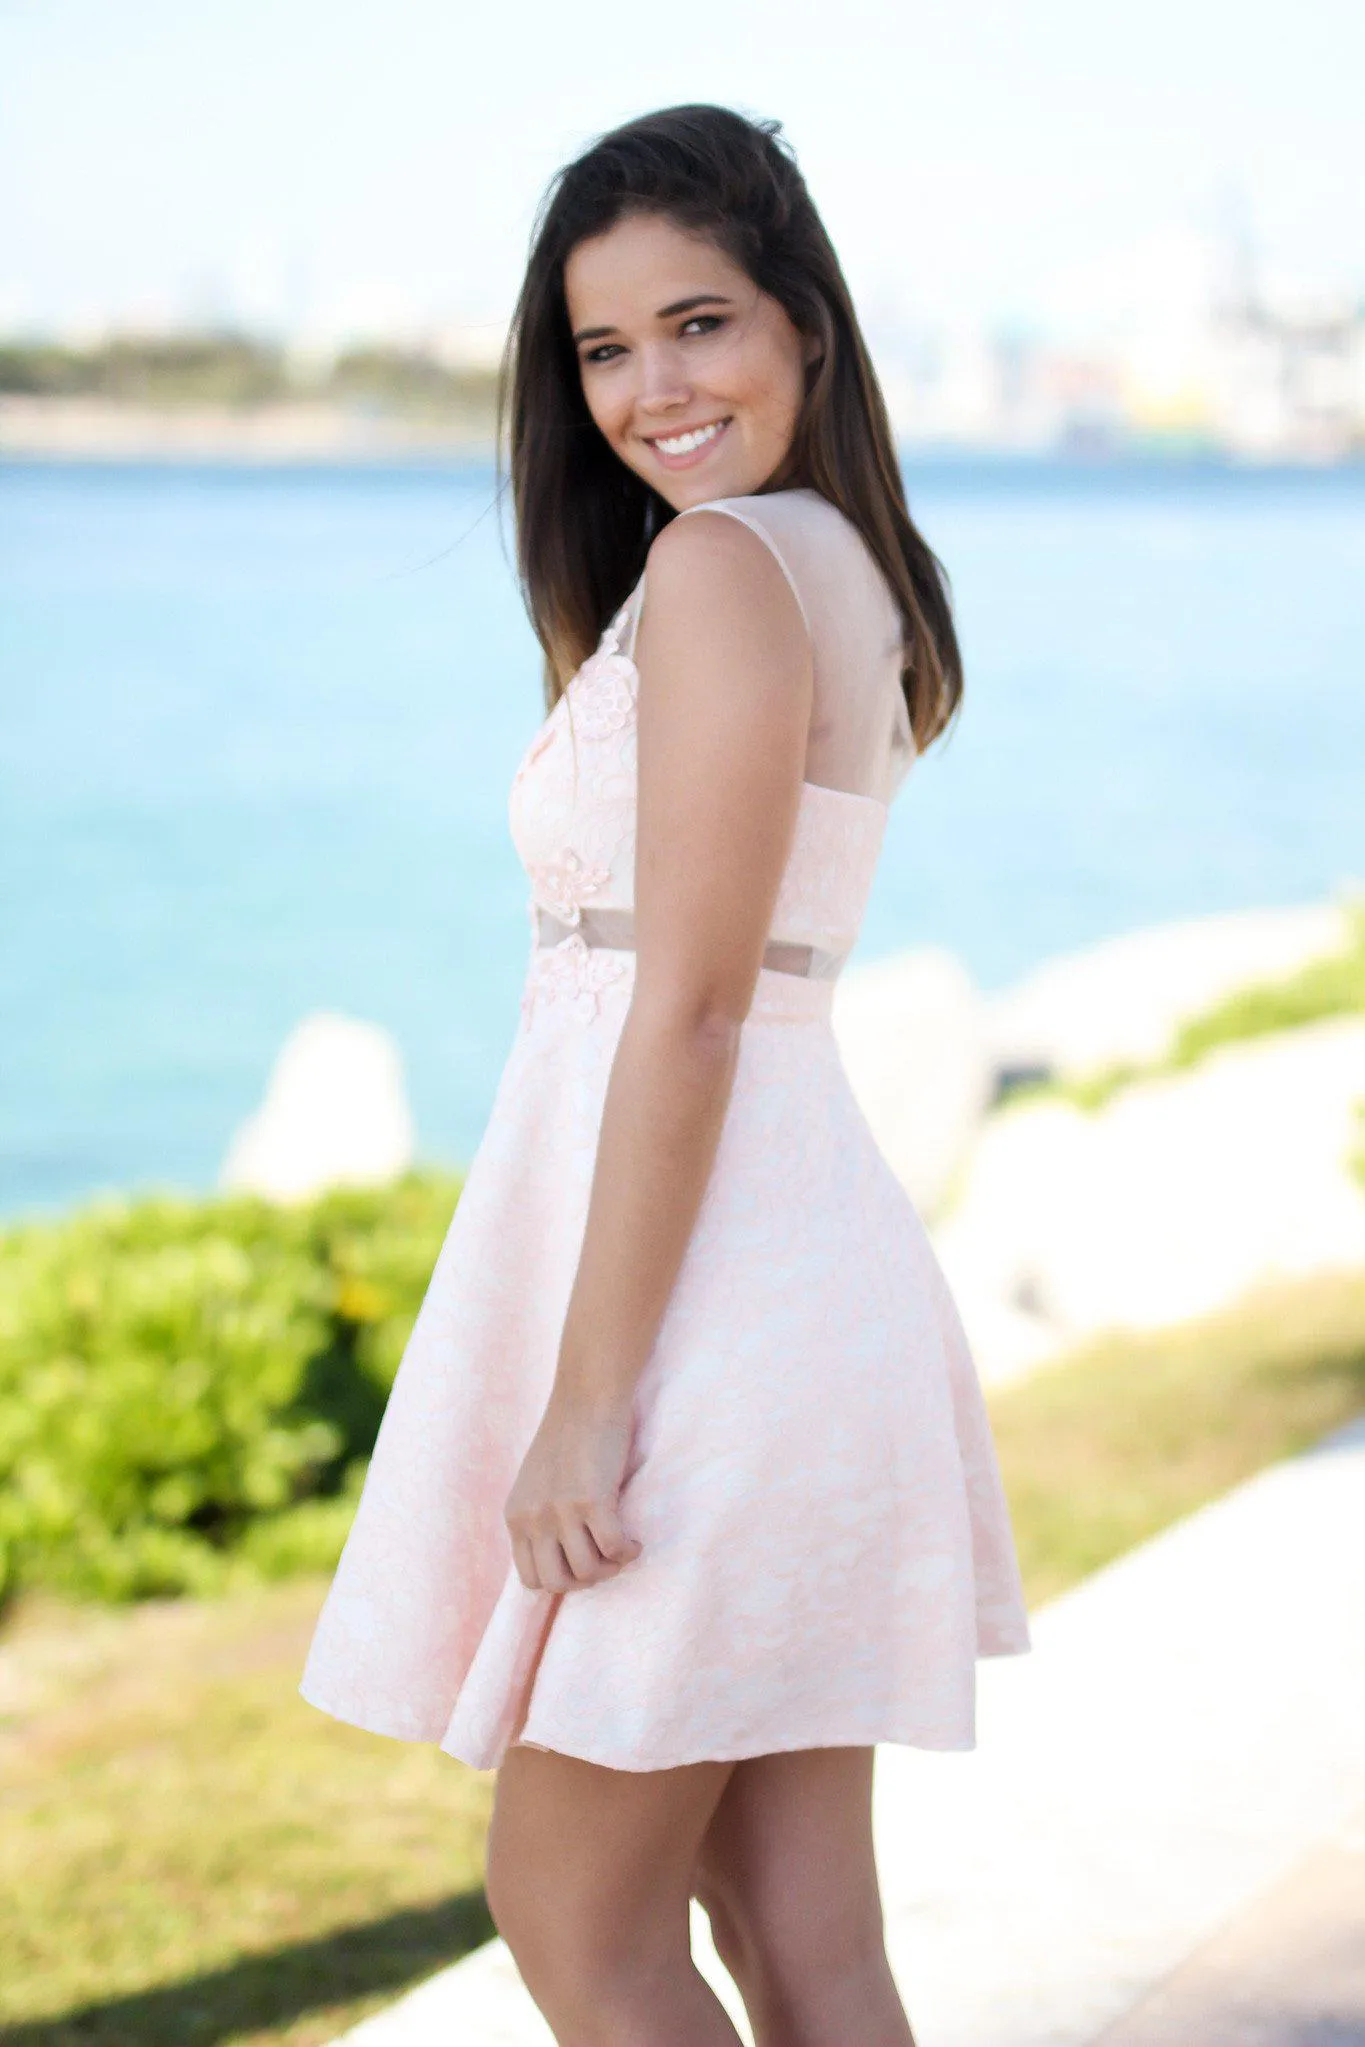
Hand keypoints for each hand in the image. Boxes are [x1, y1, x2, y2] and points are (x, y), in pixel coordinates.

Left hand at [504, 1389, 643, 1592]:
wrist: (587, 1397)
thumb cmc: (569, 1437)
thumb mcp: (538, 1483)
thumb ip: (540, 1518)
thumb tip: (564, 1558)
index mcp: (516, 1515)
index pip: (530, 1578)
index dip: (561, 1578)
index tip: (582, 1561)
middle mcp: (533, 1517)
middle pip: (556, 1583)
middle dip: (585, 1580)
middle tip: (604, 1559)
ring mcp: (560, 1511)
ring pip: (587, 1571)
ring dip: (610, 1566)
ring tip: (621, 1547)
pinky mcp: (592, 1501)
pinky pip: (613, 1549)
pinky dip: (628, 1551)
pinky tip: (634, 1540)